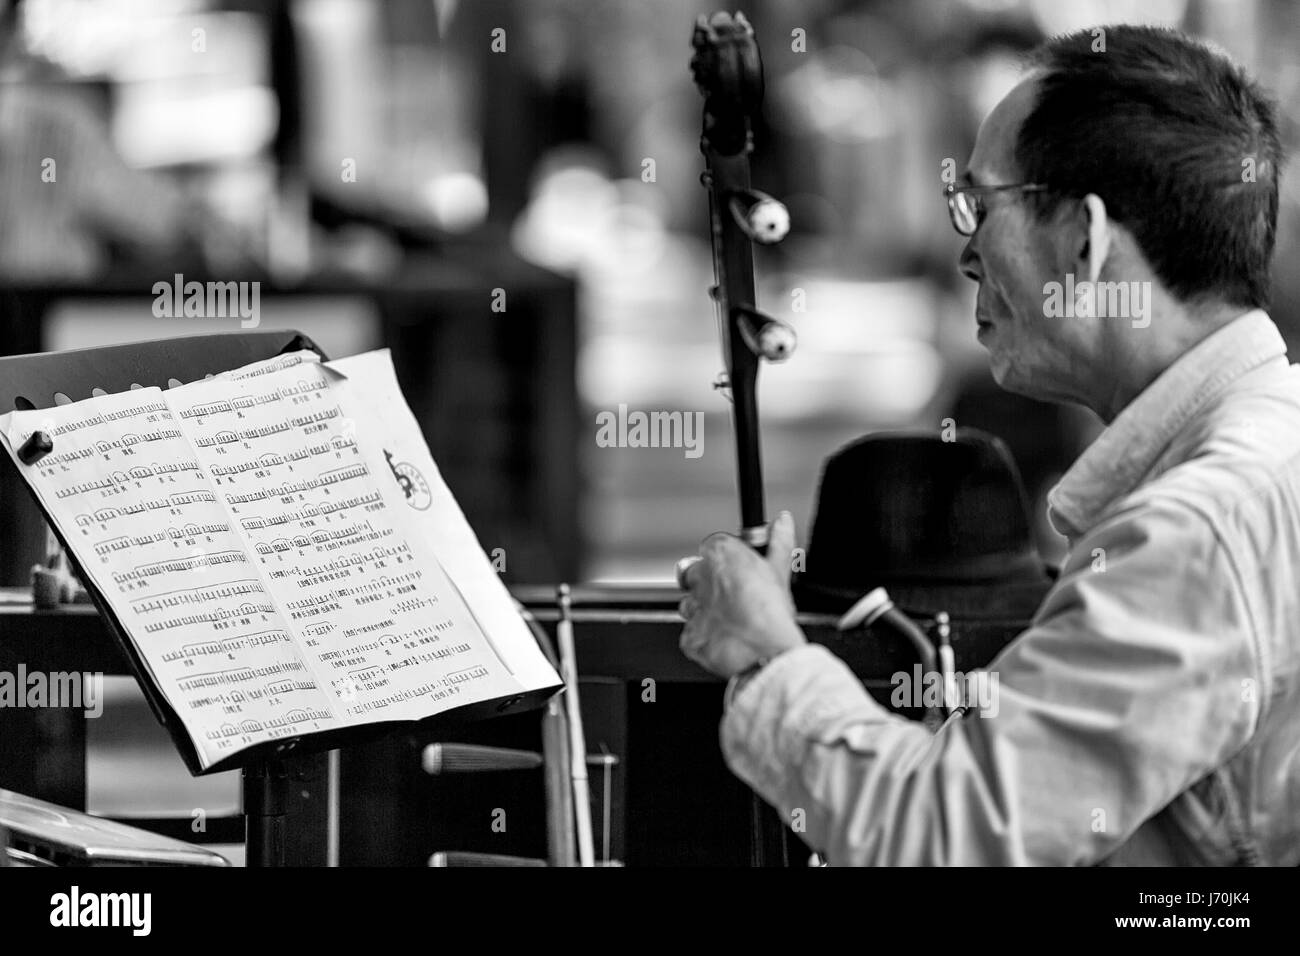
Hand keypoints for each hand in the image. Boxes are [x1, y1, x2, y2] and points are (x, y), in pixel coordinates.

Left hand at [677, 511, 805, 677]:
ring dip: (706, 611)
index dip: (726, 559)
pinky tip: (725, 637)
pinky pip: (692, 634)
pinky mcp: (689, 636)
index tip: (736, 569)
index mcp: (720, 554)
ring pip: (691, 605)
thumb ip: (778, 542)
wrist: (764, 651)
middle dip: (711, 584)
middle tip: (734, 597)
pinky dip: (705, 636)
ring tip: (732, 620)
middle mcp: (699, 577)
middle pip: (695, 574)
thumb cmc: (771, 613)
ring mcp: (692, 608)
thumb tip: (782, 522)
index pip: (713, 546)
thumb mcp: (780, 571)